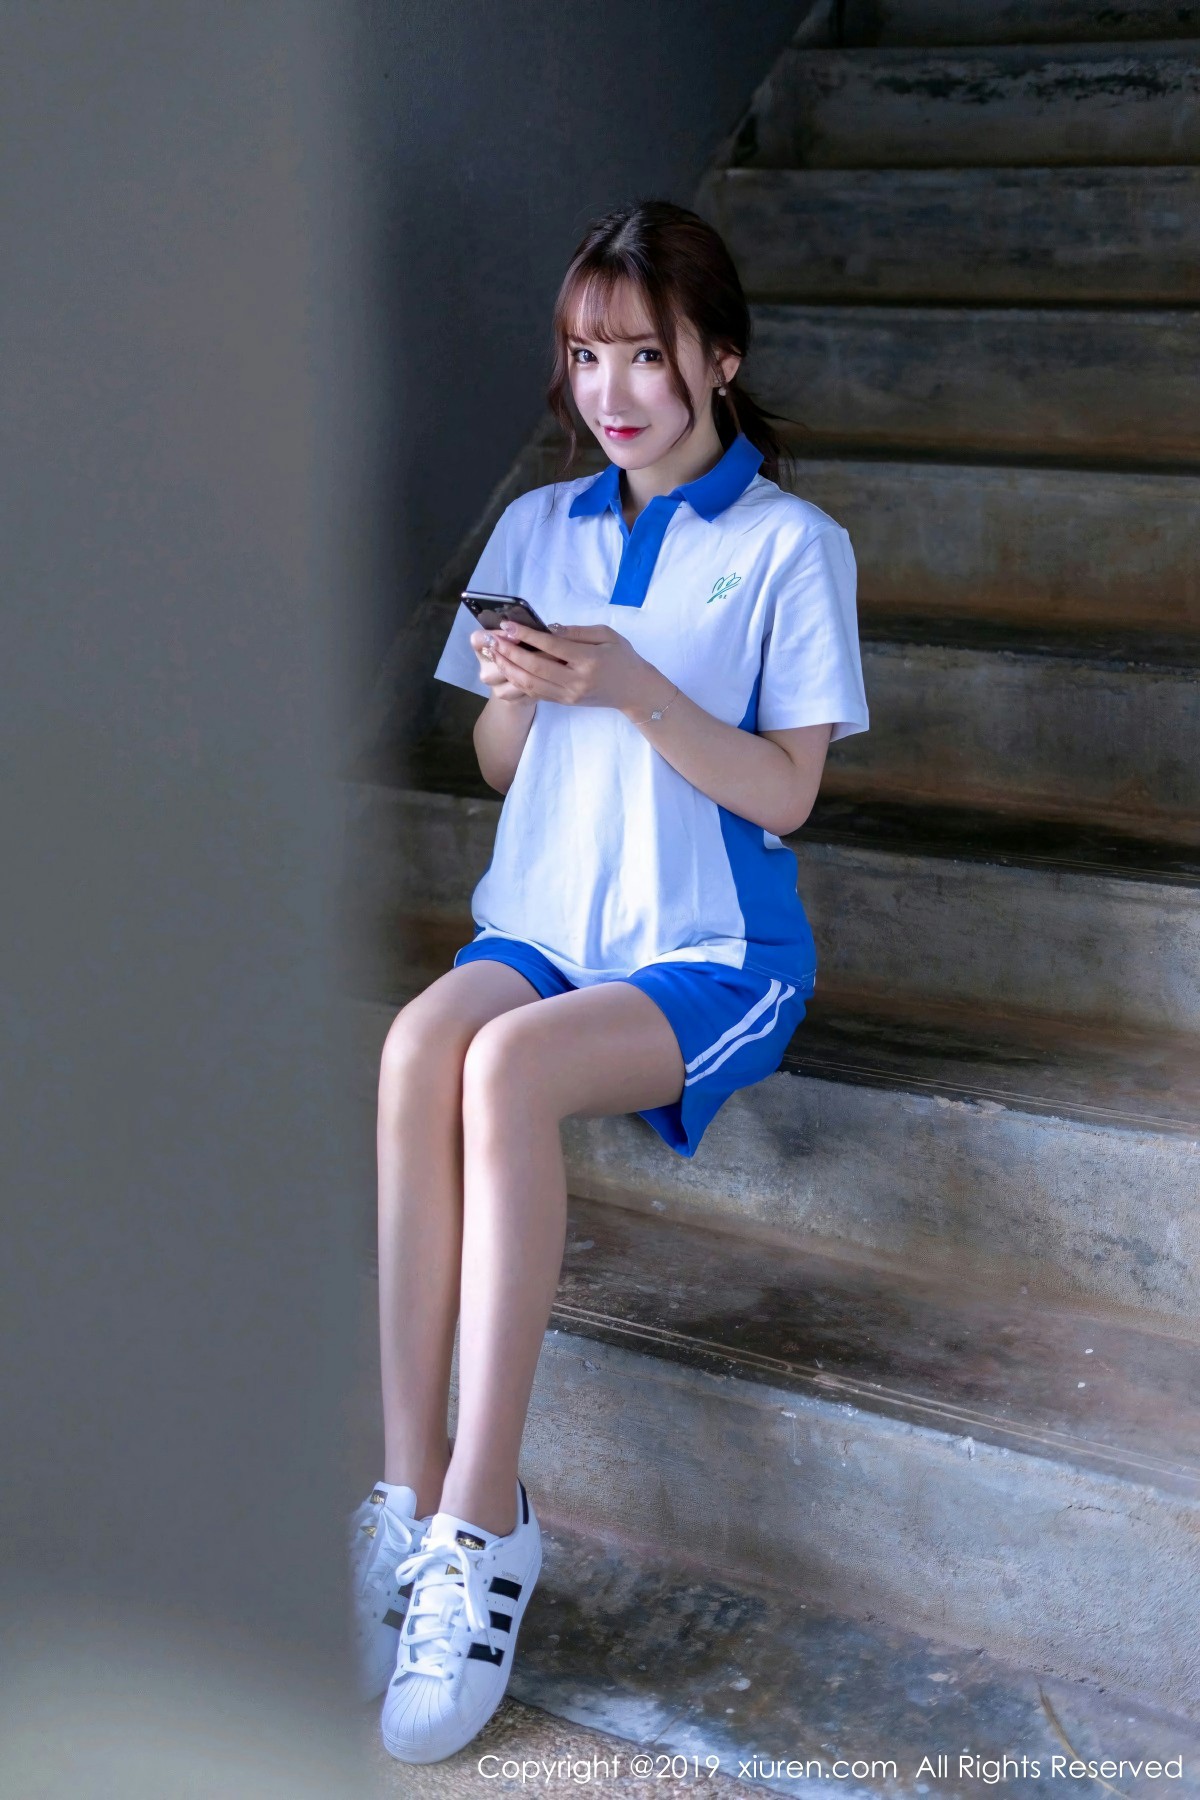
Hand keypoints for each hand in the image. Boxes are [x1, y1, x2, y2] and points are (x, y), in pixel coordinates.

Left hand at [479, 618, 665, 714]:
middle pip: (535, 667)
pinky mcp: (565, 702)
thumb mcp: (606, 635)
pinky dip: (518, 680)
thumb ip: (576, 632)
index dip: (527, 635)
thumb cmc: (622, 657)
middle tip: (493, 639)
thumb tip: (547, 628)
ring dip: (509, 668)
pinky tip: (508, 668)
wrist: (634, 689)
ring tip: (495, 653)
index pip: (551, 647)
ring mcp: (569, 695)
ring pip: (531, 684)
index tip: (508, 625)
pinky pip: (536, 693)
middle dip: (510, 652)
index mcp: (589, 660)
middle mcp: (577, 681)